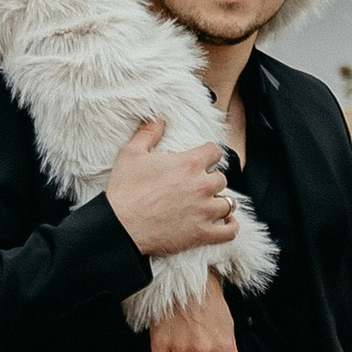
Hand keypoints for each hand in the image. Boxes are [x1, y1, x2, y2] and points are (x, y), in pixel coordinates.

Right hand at [103, 116, 238, 259]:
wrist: (120, 227)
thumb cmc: (125, 191)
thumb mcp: (131, 153)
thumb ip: (148, 133)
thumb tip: (157, 118)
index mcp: (188, 164)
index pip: (215, 151)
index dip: (208, 155)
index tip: (202, 160)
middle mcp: (201, 186)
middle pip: (221, 178)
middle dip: (210, 180)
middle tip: (197, 186)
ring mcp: (204, 211)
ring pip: (227, 203)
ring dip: (219, 202)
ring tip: (209, 204)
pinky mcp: (202, 233)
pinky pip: (229, 231)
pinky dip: (230, 227)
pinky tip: (226, 224)